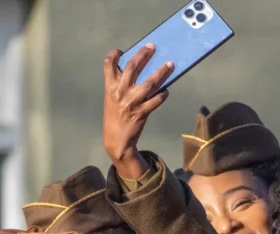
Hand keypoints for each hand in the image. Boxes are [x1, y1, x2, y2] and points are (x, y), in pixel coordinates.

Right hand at [102, 44, 174, 177]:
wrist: (116, 140)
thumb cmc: (115, 117)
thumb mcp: (112, 99)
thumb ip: (120, 86)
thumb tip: (136, 71)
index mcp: (110, 87)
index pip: (108, 65)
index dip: (114, 55)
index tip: (120, 50)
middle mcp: (120, 92)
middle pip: (132, 67)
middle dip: (143, 54)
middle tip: (152, 46)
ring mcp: (131, 102)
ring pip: (149, 83)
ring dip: (161, 72)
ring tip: (170, 64)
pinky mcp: (141, 113)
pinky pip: (155, 101)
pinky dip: (162, 95)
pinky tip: (167, 91)